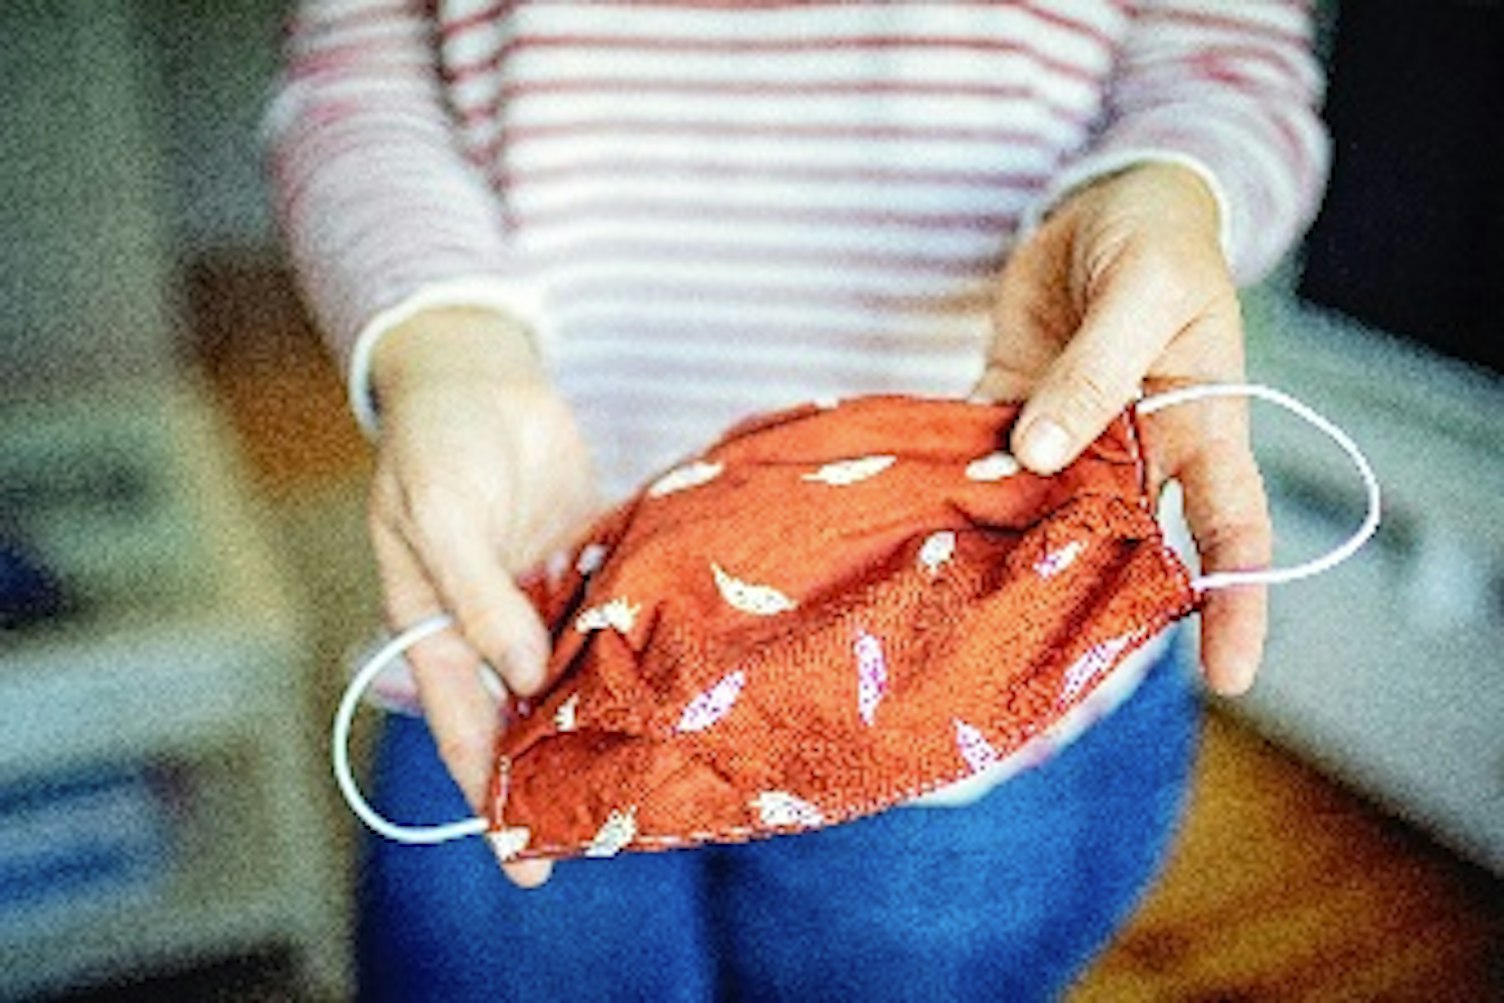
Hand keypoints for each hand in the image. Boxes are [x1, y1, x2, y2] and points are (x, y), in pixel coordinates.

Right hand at [370, 308, 597, 885]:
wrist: (480, 374)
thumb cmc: (439, 444)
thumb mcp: (440, 517)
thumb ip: (478, 598)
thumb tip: (524, 679)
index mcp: (434, 626)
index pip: (462, 725)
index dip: (487, 790)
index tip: (519, 856)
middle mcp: (490, 624)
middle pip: (523, 715)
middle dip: (554, 772)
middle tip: (603, 834)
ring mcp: (540, 594)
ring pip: (572, 671)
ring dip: (603, 713)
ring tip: (651, 768)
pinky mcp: (585, 561)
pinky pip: (610, 612)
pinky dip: (634, 642)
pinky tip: (678, 678)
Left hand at [976, 163, 1270, 694]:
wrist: (1099, 203)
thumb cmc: (1155, 243)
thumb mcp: (1142, 293)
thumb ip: (1095, 374)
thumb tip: (1037, 454)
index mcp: (1202, 427)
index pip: (1235, 530)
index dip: (1237, 605)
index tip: (1231, 679)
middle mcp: (1138, 452)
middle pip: (1126, 549)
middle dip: (1096, 613)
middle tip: (1047, 682)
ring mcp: (1070, 441)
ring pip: (1045, 517)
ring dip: (1010, 560)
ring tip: (964, 627)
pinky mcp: (1008, 413)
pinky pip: (985, 463)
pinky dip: (957, 493)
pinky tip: (920, 533)